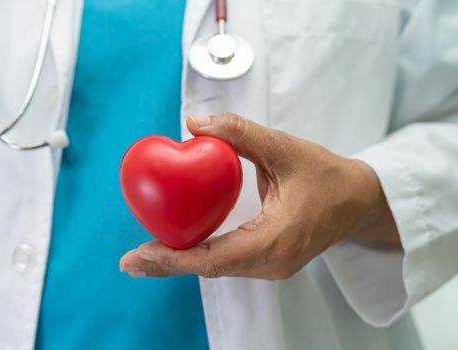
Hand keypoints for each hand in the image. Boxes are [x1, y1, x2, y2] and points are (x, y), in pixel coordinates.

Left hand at [119, 113, 399, 278]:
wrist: (358, 201)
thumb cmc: (327, 176)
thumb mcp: (284, 147)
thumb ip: (239, 133)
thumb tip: (193, 124)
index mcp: (277, 239)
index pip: (216, 257)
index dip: (175, 258)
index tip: (141, 256)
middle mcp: (272, 262)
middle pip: (209, 268)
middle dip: (168, 264)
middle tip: (130, 262)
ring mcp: (271, 266)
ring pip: (216, 268)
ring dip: (180, 262)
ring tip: (144, 258)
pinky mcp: (269, 261)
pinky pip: (226, 261)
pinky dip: (198, 256)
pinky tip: (176, 249)